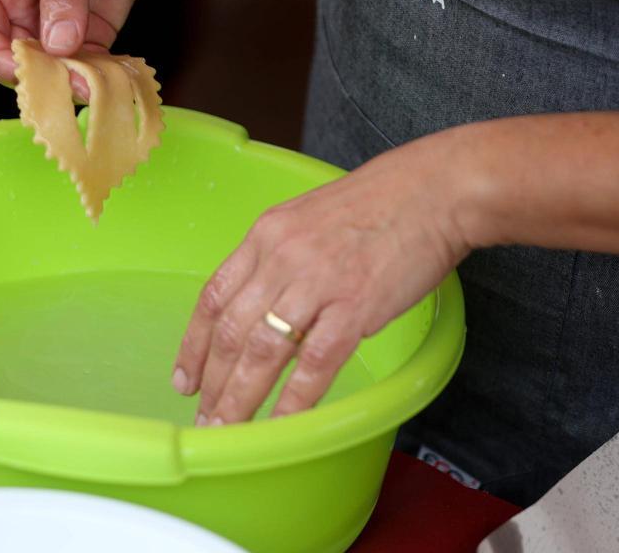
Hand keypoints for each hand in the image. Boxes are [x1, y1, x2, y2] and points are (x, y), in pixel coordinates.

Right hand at [0, 0, 167, 98]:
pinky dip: (95, 76)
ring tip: (93, 84)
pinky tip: (110, 77)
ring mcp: (53, 21)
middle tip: (67, 84)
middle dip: (37, 76)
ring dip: (69, 81)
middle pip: (12, 59)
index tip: (25, 70)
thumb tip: (58, 44)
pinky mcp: (88, 30)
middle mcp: (18, 6)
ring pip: (49, 69)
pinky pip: (84, 64)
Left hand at [171, 130, 474, 424]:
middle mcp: (281, 258)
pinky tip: (281, 424)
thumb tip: (261, 301)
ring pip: (262, 351)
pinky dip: (293, 399)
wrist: (434, 190)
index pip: (213, 297)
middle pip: (230, 330)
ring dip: (241, 396)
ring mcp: (316, 283)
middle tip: (205, 417)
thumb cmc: (380, 203)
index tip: (184, 378)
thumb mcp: (309, 218)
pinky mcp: (354, 306)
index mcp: (265, 235)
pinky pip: (315, 362)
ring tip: (229, 428)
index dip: (194, 344)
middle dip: (212, 381)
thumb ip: (280, 257)